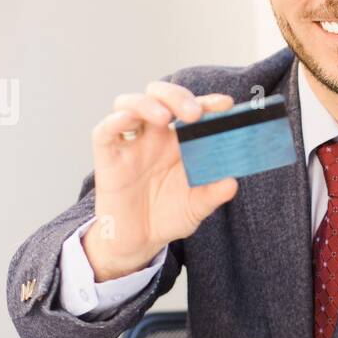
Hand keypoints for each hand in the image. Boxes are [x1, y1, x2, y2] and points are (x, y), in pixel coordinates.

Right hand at [84, 81, 238, 280]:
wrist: (139, 241)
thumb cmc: (168, 216)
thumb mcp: (196, 208)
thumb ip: (212, 195)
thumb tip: (232, 183)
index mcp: (180, 141)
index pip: (193, 109)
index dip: (208, 102)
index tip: (225, 104)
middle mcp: (155, 136)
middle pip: (160, 96)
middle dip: (177, 96)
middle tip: (194, 113)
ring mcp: (130, 144)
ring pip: (130, 103)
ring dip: (147, 103)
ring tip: (165, 118)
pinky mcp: (108, 157)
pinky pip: (105, 131)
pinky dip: (115, 121)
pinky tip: (129, 121)